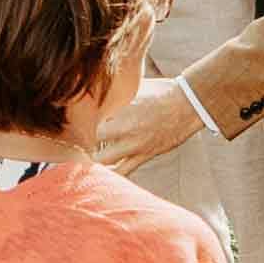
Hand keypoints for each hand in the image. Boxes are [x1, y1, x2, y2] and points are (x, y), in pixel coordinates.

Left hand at [83, 76, 201, 162]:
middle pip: (92, 141)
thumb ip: (117, 93)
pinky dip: (113, 173)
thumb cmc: (162, 91)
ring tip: (84, 160)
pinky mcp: (145, 155)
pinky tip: (103, 176)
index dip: (80, 123)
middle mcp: (126, 128)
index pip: (91, 120)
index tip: (74, 123)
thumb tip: (99, 89)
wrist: (189, 105)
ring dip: (93, 161)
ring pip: (104, 161)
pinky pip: (125, 170)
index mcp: (121, 109)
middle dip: (83, 142)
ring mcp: (135, 145)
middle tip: (75, 142)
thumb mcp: (135, 86)